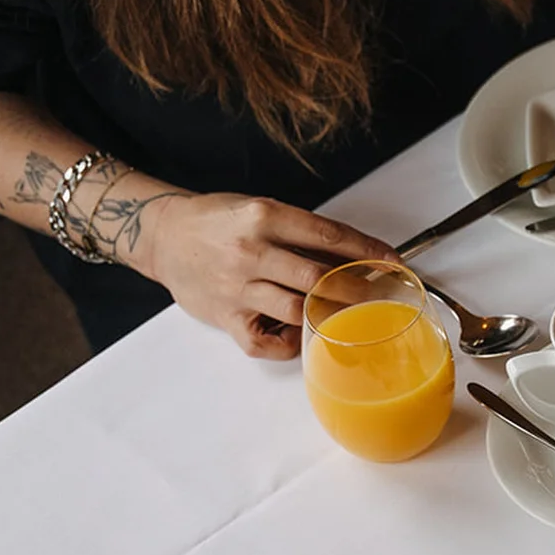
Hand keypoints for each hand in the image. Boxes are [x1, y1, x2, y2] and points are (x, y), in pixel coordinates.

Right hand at [136, 192, 396, 358]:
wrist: (163, 235)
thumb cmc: (218, 222)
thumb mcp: (261, 210)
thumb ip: (302, 233)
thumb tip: (354, 254)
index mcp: (264, 217)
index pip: (329, 235)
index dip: (367, 251)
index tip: (392, 260)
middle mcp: (251, 252)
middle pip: (318, 278)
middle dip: (357, 289)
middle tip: (378, 296)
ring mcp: (237, 288)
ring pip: (298, 310)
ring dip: (328, 316)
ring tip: (348, 316)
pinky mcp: (225, 317)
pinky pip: (265, 343)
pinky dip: (290, 344)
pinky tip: (301, 334)